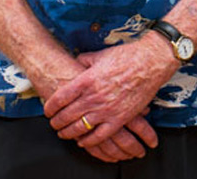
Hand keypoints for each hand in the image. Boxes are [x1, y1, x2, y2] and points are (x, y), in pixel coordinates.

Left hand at [23, 49, 152, 161]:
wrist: (149, 63)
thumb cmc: (125, 57)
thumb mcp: (99, 55)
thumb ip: (84, 60)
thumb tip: (76, 61)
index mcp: (86, 79)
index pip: (60, 97)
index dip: (51, 106)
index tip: (47, 110)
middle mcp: (93, 96)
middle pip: (67, 115)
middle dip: (56, 122)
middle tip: (53, 124)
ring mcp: (106, 109)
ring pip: (80, 127)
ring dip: (68, 133)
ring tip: (63, 133)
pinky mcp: (119, 119)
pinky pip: (99, 136)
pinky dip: (89, 141)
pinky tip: (83, 141)